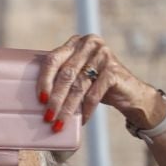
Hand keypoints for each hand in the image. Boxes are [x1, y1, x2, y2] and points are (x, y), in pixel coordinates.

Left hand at [37, 35, 163, 133]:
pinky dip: (85, 110)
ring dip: (67, 108)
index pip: (53, 59)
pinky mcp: (114, 70)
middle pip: (65, 74)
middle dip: (55, 99)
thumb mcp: (77, 75)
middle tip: (47, 117)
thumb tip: (35, 97)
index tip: (39, 100)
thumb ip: (60, 75)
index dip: (44, 80)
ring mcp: (104, 55)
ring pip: (79, 86)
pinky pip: (94, 94)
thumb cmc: (96, 85)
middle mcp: (89, 44)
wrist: (131, 93)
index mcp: (75, 42)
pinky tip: (81, 121)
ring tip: (59, 124)